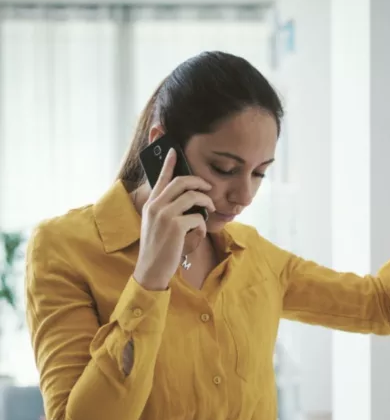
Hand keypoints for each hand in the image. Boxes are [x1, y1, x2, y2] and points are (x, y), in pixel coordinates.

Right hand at [133, 149, 215, 290]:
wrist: (151, 269)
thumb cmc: (159, 248)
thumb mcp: (158, 225)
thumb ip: (168, 210)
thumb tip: (190, 199)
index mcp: (151, 204)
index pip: (160, 178)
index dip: (169, 163)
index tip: (174, 150)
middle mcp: (156, 206)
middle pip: (181, 182)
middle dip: (199, 182)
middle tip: (209, 187)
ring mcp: (165, 215)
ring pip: (193, 197)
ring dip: (206, 202)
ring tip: (209, 209)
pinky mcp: (175, 226)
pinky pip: (198, 218)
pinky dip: (203, 225)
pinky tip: (198, 233)